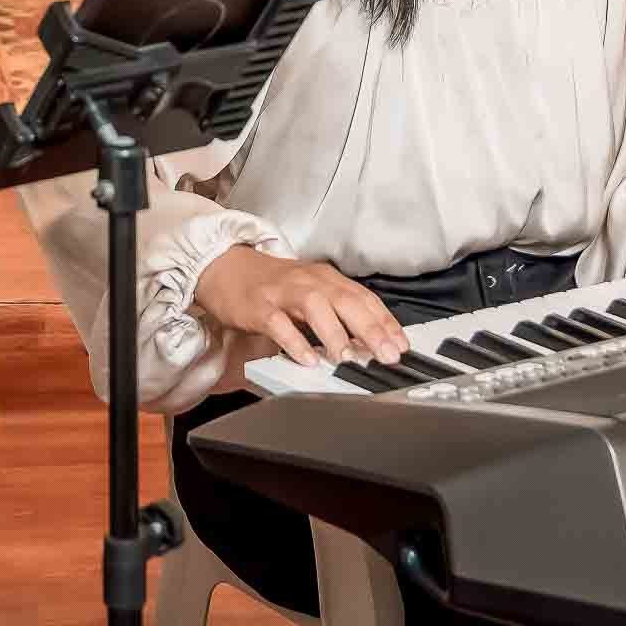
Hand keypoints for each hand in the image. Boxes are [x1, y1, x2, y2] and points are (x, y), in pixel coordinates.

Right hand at [193, 246, 407, 369]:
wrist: (225, 266)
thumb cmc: (272, 284)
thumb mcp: (310, 291)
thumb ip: (337, 312)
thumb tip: (370, 340)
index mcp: (325, 278)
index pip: (364, 298)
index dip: (385, 322)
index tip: (401, 345)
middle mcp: (308, 281)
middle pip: (346, 300)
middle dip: (370, 329)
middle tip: (386, 354)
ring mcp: (283, 292)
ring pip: (315, 307)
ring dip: (335, 333)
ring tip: (348, 357)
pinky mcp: (259, 306)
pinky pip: (279, 324)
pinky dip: (294, 342)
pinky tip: (307, 359)